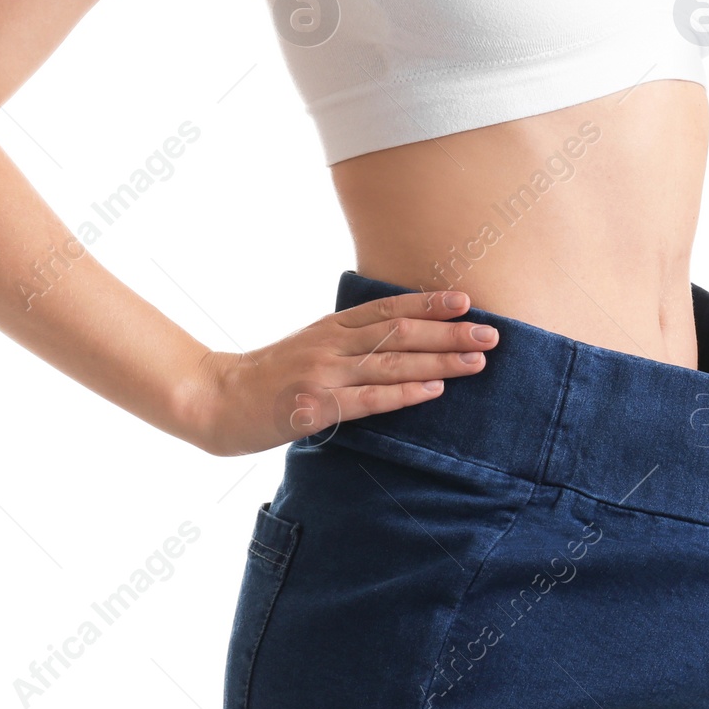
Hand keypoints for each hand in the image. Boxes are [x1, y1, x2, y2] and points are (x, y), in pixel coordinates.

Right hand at [181, 288, 496, 455]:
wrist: (216, 400)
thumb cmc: (271, 377)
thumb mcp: (311, 346)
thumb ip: (349, 341)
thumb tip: (402, 341)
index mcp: (332, 326)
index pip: (389, 308)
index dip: (430, 304)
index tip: (467, 301)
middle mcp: (331, 344)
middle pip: (400, 333)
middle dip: (450, 333)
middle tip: (492, 334)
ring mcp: (323, 374)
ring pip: (392, 363)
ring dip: (440, 362)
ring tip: (477, 361)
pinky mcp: (315, 407)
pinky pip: (368, 400)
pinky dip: (404, 394)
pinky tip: (434, 392)